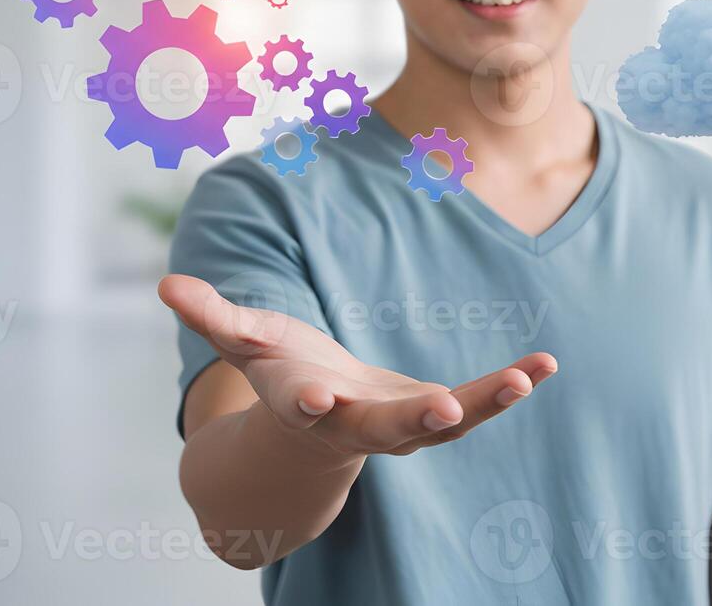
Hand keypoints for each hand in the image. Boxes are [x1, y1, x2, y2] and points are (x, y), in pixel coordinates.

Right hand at [160, 274, 556, 457]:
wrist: (321, 422)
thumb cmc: (281, 371)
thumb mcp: (246, 339)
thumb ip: (211, 315)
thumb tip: (164, 283)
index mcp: (304, 403)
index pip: (303, 406)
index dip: (307, 403)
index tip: (315, 401)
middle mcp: (356, 424)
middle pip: (384, 428)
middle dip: (411, 420)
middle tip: (441, 410)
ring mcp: (402, 426)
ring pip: (444, 424)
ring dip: (485, 404)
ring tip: (526, 379)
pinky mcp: (437, 416)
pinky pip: (479, 405)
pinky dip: (511, 387)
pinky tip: (547, 364)